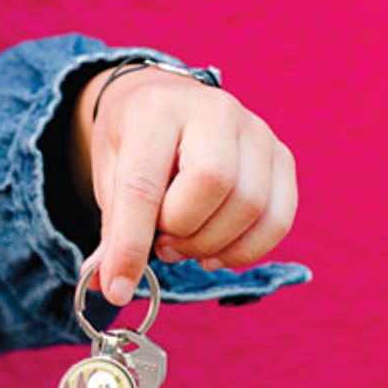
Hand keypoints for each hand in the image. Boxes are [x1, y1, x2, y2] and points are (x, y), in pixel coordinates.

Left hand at [72, 64, 297, 305]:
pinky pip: (279, 217)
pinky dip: (246, 249)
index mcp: (156, 110)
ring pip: (251, 204)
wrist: (162, 101)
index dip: (130, 244)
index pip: (145, 185)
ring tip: (181, 243)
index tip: (117, 286)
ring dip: (211, 244)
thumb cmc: (133, 142)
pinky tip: (214, 251)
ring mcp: (254, 130)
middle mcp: (213, 110)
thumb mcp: (109, 174)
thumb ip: (112, 229)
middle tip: (161, 242)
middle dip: (182, 232)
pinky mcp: (280, 156)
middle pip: (213, 184)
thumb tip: (107, 286)